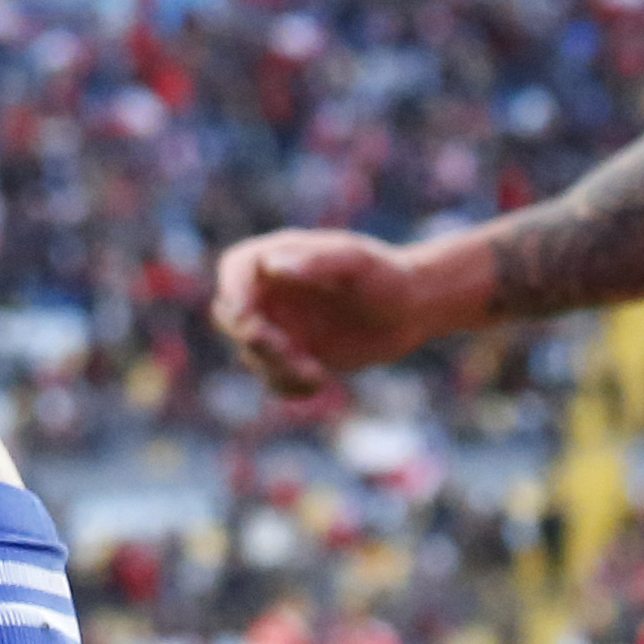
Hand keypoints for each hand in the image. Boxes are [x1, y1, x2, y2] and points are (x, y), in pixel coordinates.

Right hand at [211, 229, 475, 400]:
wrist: (412, 308)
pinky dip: (288, 387)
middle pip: (231, 316)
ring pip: (251, 354)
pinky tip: (320, 383)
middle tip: (290, 353)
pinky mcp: (294, 355)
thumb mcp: (356, 262)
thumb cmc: (386, 275)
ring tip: (316, 373)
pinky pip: (273, 378)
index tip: (251, 322)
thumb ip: (315, 262)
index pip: (235, 269)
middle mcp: (271, 291)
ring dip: (277, 369)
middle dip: (255, 340)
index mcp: (277, 256)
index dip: (234, 294)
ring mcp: (280, 324)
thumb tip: (272, 266)